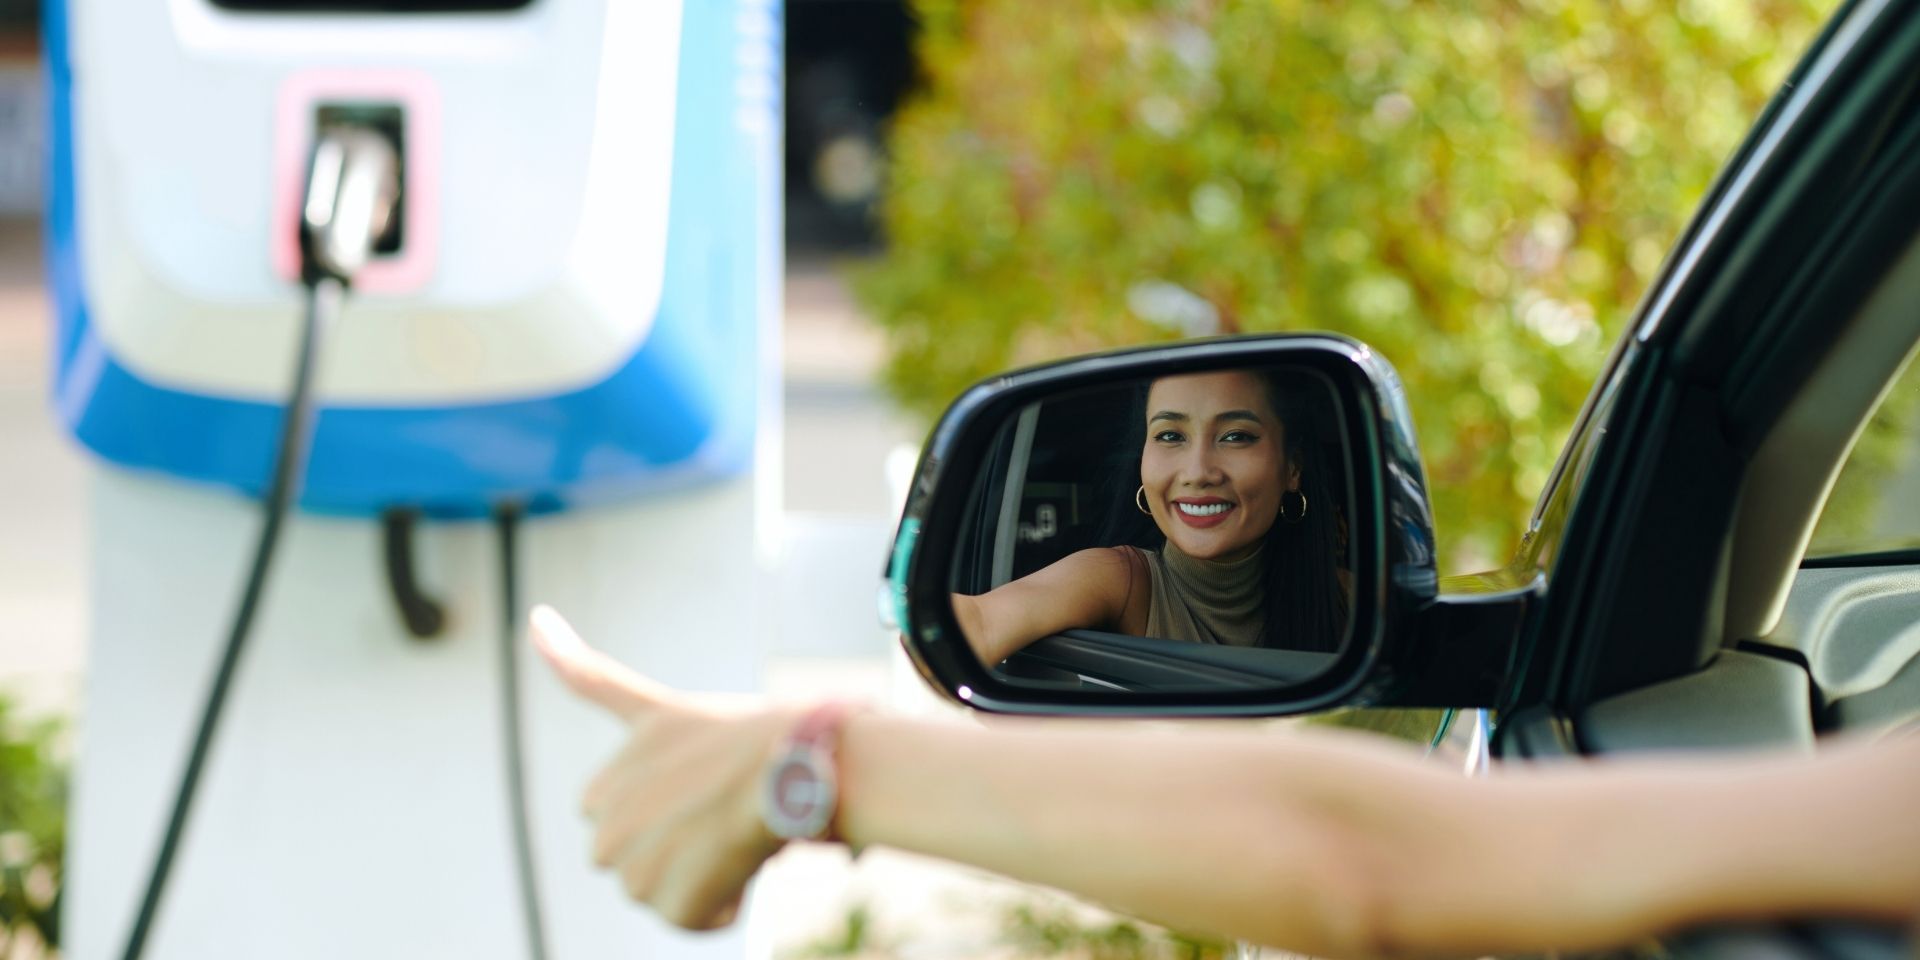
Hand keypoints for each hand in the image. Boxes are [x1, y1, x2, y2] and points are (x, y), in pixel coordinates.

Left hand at [529, 604, 800, 929]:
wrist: (795, 759)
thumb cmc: (742, 734)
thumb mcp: (658, 707)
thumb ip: (590, 677)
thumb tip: (533, 618)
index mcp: (605, 785)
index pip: (620, 823)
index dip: (665, 813)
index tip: (697, 790)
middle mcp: (609, 823)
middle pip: (636, 863)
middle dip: (675, 850)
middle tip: (722, 817)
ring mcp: (634, 861)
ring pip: (663, 890)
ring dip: (701, 875)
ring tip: (736, 833)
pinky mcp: (666, 897)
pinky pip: (690, 917)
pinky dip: (720, 903)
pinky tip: (743, 862)